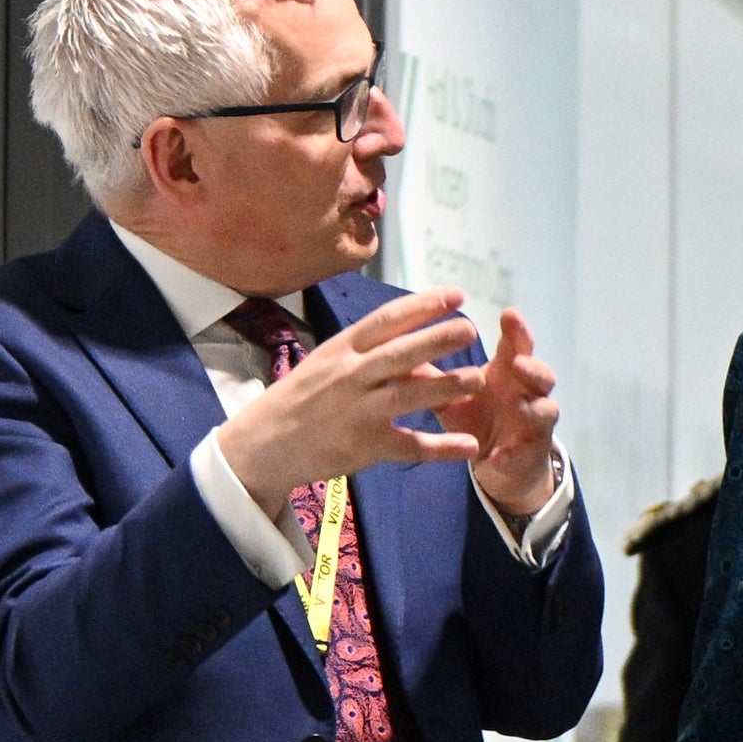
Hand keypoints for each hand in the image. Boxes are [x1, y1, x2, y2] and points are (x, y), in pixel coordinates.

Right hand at [213, 286, 485, 497]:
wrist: (265, 442)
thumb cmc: (304, 397)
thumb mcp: (331, 364)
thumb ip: (376, 356)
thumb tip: (426, 357)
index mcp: (343, 348)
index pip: (387, 319)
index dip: (423, 306)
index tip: (456, 295)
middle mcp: (350, 375)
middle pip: (399, 353)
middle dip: (436, 338)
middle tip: (470, 329)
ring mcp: (357, 411)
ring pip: (407, 395)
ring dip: (445, 386)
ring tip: (477, 378)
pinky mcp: (364, 446)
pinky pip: (409, 445)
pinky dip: (441, 447)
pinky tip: (470, 445)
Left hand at [450, 306, 564, 517]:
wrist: (497, 462)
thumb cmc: (475, 418)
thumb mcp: (450, 397)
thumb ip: (430, 376)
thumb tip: (395, 348)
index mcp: (508, 373)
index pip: (518, 346)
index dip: (517, 330)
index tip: (508, 313)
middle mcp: (528, 393)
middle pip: (542, 374)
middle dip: (533, 367)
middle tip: (517, 362)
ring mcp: (535, 423)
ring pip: (547, 411)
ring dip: (533, 408)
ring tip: (517, 405)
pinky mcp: (530, 453)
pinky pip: (527, 452)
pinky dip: (512, 454)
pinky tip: (497, 457)